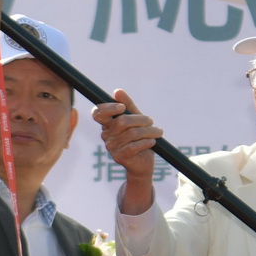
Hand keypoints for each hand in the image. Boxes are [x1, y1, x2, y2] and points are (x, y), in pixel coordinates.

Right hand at [94, 92, 160, 208]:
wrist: (143, 163)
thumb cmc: (139, 139)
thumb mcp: (137, 120)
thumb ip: (128, 106)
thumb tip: (117, 91)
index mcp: (107, 124)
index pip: (98, 113)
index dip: (108, 108)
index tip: (122, 107)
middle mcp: (106, 135)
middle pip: (122, 121)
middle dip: (141, 119)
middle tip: (151, 121)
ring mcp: (111, 147)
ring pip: (131, 134)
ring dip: (148, 131)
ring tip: (157, 132)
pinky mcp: (119, 157)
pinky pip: (134, 146)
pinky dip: (146, 142)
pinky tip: (152, 142)